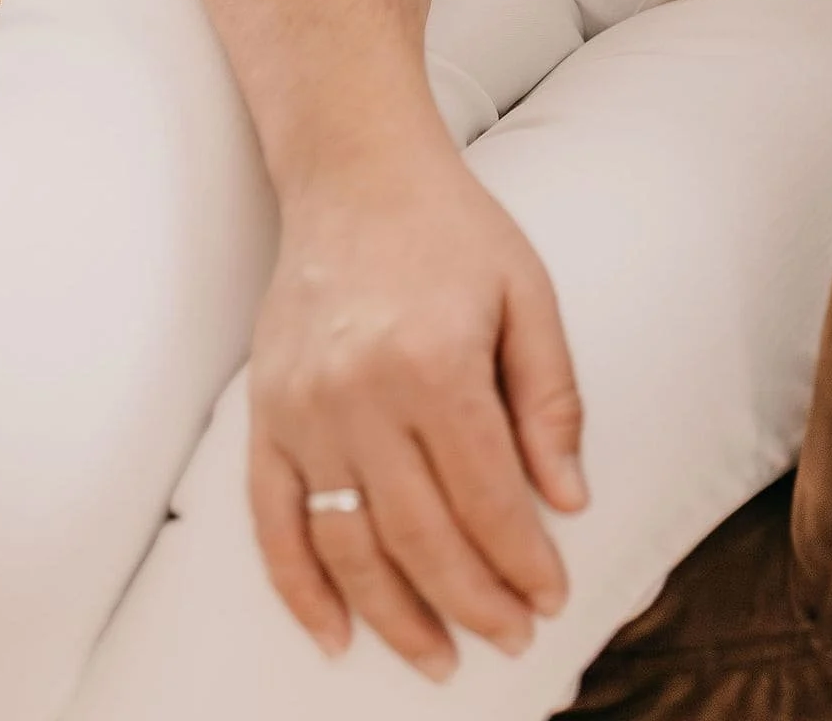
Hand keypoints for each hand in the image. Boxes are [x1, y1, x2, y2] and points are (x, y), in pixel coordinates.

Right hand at [247, 147, 586, 681]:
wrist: (355, 174)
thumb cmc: (452, 230)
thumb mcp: (527, 294)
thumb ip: (550, 399)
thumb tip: (567, 502)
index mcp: (436, 361)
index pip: (485, 496)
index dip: (521, 561)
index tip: (550, 600)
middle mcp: (361, 394)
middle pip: (419, 535)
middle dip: (471, 601)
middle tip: (510, 639)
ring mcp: (303, 411)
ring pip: (347, 546)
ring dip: (394, 616)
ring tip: (438, 657)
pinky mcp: (264, 417)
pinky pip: (273, 524)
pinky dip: (301, 590)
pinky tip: (335, 635)